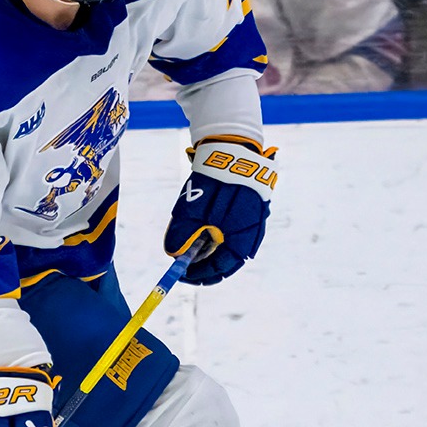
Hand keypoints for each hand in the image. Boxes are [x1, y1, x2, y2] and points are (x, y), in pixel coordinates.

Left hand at [164, 134, 277, 284]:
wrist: (234, 152)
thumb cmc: (213, 185)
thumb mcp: (190, 213)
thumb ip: (181, 237)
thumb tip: (173, 255)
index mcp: (240, 243)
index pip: (219, 270)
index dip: (198, 274)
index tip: (181, 274)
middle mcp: (251, 237)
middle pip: (225, 261)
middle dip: (204, 264)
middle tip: (185, 263)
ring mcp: (254, 224)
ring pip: (230, 246)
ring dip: (210, 249)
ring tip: (191, 245)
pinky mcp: (252, 212)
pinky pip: (235, 232)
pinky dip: (219, 236)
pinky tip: (205, 229)